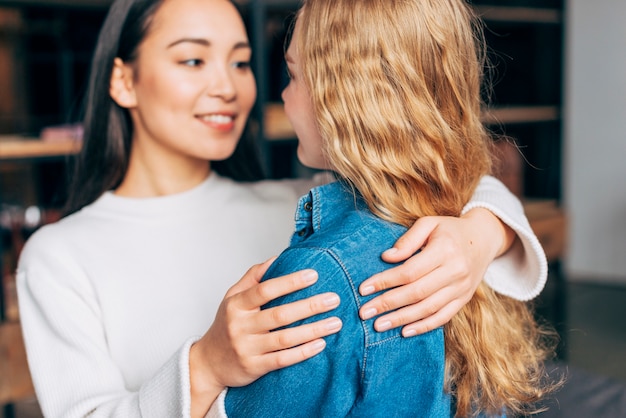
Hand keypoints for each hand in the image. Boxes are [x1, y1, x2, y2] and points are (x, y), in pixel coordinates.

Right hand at [189, 257, 341, 415]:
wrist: (209, 363)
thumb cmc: (227, 324)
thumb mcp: (233, 298)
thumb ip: (253, 277)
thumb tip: (277, 258)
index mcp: (237, 305)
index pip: (265, 290)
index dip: (290, 282)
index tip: (313, 275)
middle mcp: (241, 326)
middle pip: (280, 314)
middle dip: (310, 306)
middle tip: (334, 298)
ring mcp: (247, 348)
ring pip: (285, 339)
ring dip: (313, 330)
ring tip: (335, 322)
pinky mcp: (254, 367)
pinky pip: (283, 360)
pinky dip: (303, 352)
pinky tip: (321, 344)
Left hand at [358, 208, 514, 336]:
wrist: (484, 239)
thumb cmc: (450, 230)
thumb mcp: (429, 224)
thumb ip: (408, 240)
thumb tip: (387, 257)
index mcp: (445, 250)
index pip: (410, 271)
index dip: (385, 281)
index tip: (364, 289)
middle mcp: (455, 271)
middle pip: (416, 292)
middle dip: (388, 304)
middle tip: (364, 312)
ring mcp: (461, 288)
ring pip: (428, 308)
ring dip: (401, 319)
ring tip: (378, 325)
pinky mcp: (464, 299)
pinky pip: (443, 317)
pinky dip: (424, 326)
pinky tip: (404, 331)